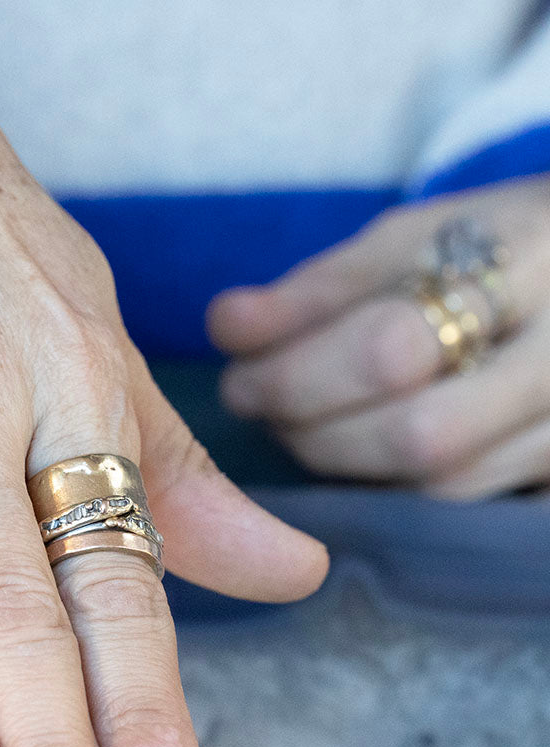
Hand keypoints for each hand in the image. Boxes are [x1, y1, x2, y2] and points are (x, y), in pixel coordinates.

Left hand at [209, 176, 549, 498]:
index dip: (294, 375)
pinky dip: (396, 485)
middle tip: (260, 402)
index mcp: (525, 266)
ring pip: (441, 485)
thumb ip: (318, 289)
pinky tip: (363, 450)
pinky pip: (467, 507)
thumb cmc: (492, 248)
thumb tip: (226, 327)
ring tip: (304, 421)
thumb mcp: (411, 239)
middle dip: (312, 428)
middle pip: (418, 437)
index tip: (238, 373)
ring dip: (345, 462)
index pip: (390, 347)